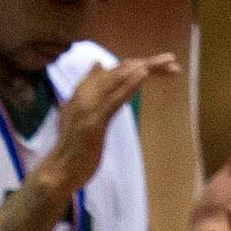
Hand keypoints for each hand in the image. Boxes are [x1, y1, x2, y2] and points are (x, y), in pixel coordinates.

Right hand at [34, 53, 168, 200]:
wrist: (58, 171)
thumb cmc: (74, 146)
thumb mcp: (85, 112)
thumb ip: (92, 91)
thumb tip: (98, 65)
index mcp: (85, 90)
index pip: (115, 70)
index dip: (139, 64)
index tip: (164, 66)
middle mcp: (85, 93)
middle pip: (120, 70)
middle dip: (148, 63)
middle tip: (172, 60)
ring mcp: (88, 107)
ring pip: (118, 80)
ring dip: (144, 68)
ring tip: (166, 61)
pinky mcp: (93, 122)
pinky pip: (114, 100)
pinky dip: (129, 85)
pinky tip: (144, 74)